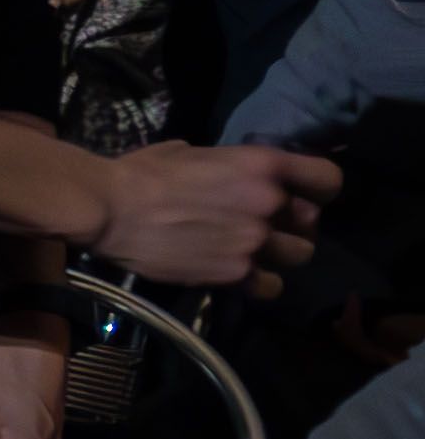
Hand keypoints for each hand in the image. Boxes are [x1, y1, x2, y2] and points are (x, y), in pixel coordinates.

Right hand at [90, 139, 338, 295]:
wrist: (110, 209)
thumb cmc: (141, 173)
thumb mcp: (193, 153)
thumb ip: (230, 167)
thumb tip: (234, 177)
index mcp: (261, 164)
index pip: (328, 180)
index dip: (317, 190)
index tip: (300, 197)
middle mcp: (269, 202)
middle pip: (312, 223)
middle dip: (290, 225)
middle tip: (262, 227)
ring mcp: (255, 240)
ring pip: (299, 255)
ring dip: (278, 255)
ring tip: (251, 253)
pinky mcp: (235, 273)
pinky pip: (272, 286)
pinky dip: (259, 283)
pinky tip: (238, 275)